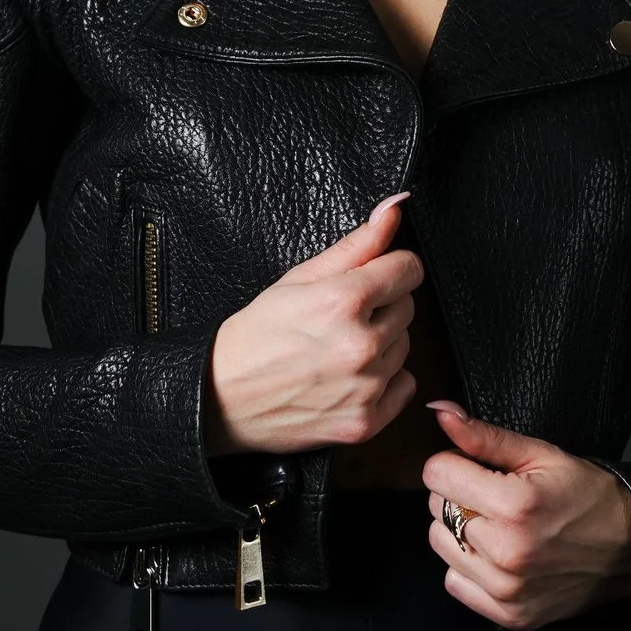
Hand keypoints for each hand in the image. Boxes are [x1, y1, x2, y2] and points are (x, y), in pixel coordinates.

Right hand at [203, 192, 421, 454]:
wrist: (221, 399)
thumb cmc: (254, 336)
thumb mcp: (298, 278)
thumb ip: (356, 244)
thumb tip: (395, 208)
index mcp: (344, 300)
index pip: (409, 269)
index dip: (390, 268)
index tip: (374, 276)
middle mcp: (361, 345)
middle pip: (408, 307)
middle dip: (381, 305)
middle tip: (340, 316)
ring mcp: (365, 388)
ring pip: (405, 347)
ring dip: (382, 343)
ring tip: (338, 347)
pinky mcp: (365, 422)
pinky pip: (404, 387)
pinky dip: (384, 382)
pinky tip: (349, 376)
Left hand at [420, 401, 630, 630]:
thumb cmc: (587, 495)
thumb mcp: (542, 454)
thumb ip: (484, 436)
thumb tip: (438, 412)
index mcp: (514, 505)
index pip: (436, 474)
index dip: (453, 462)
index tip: (476, 467)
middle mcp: (506, 551)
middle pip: (436, 508)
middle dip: (458, 494)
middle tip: (494, 496)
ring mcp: (507, 589)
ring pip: (441, 545)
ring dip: (458, 530)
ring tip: (497, 525)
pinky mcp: (510, 615)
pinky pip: (455, 582)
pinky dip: (468, 567)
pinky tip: (498, 555)